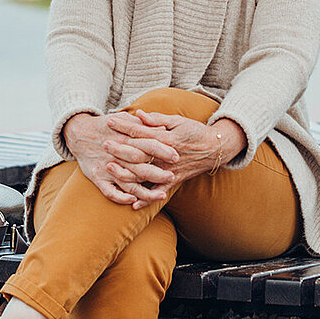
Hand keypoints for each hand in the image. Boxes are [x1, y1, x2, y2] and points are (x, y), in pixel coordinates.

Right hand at [63, 112, 177, 205]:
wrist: (79, 132)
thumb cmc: (107, 126)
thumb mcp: (124, 120)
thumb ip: (144, 125)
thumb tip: (164, 130)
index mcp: (125, 138)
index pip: (146, 144)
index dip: (161, 150)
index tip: (176, 155)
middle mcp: (116, 153)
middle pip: (139, 165)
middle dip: (157, 172)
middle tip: (172, 176)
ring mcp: (106, 167)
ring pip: (128, 182)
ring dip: (145, 190)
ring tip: (162, 195)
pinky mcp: (97, 177)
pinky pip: (109, 191)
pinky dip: (120, 197)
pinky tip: (133, 200)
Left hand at [105, 111, 244, 209]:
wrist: (215, 149)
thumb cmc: (195, 131)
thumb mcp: (177, 120)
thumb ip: (156, 119)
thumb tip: (138, 114)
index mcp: (166, 138)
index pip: (141, 131)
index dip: (124, 125)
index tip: (110, 121)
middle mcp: (166, 156)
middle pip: (138, 153)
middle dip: (120, 148)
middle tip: (104, 144)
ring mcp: (169, 170)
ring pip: (144, 174)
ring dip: (125, 172)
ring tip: (109, 168)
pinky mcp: (174, 181)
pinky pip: (158, 192)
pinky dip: (146, 199)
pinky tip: (132, 204)